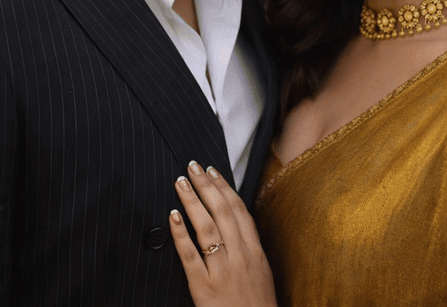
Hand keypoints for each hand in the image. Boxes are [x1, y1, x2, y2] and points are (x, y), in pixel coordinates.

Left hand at [169, 161, 276, 306]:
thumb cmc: (257, 305)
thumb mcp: (261, 272)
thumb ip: (249, 249)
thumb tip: (235, 227)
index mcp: (255, 251)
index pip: (239, 210)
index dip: (225, 188)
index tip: (213, 172)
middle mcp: (241, 256)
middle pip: (222, 212)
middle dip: (206, 186)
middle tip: (192, 166)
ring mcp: (223, 270)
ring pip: (207, 227)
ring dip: (192, 201)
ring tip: (180, 183)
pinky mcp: (204, 287)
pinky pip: (190, 255)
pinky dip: (181, 233)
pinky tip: (172, 216)